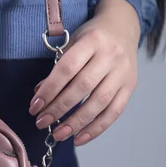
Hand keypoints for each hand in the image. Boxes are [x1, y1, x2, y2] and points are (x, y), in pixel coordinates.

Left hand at [29, 0, 140, 145]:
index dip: (50, 89)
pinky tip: (79, 138)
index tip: (35, 106)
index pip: (67, 68)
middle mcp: (110, 56)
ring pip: (99, 102)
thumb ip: (57, 68)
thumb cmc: (92, 37)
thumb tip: (39, 95)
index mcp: (92, 41)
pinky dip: (96, 128)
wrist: (123, 27)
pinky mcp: (130, 87)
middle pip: (83, 87)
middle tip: (42, 122)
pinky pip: (114, 112)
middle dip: (59, 108)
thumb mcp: (72, 43)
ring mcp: (123, 73)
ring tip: (59, 134)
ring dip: (77, 123)